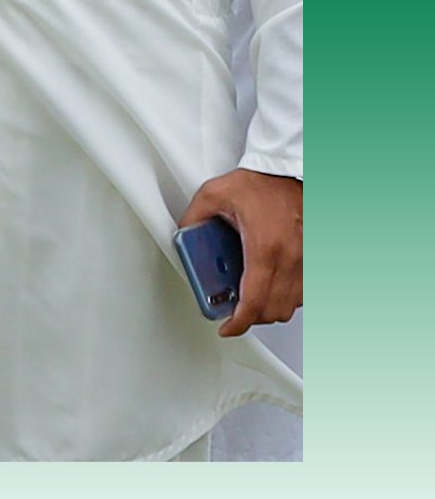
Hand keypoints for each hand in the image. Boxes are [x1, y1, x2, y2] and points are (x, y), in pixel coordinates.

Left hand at [182, 169, 302, 335]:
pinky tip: (269, 284)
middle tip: (233, 311)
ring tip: (249, 298)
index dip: (240, 323)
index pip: (254, 301)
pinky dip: (286, 296)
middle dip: (251, 318)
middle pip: (274, 310)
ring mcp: (307, 260)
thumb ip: (194, 219)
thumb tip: (184, 238)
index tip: (227, 327)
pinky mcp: (314, 259)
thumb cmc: (259, 183)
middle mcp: (292, 259)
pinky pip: (303, 292)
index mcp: (265, 248)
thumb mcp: (213, 195)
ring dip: (269, 308)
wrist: (289, 171)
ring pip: (292, 305)